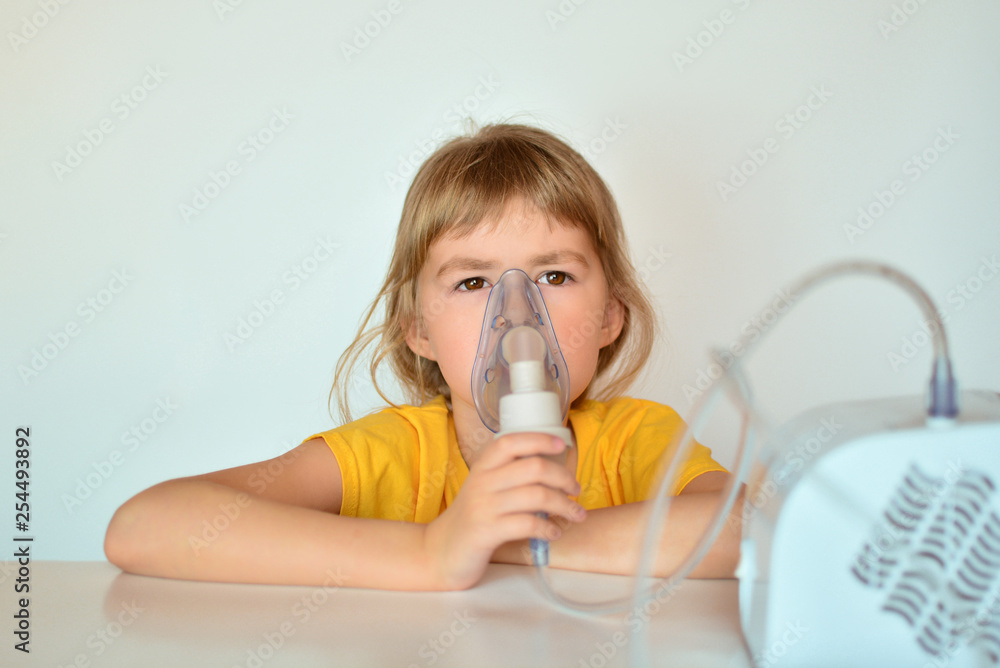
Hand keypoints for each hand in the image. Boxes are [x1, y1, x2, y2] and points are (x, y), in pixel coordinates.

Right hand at [422, 432, 586, 589]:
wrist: (441, 551)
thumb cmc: (473, 517)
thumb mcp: (485, 488)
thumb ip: (510, 475)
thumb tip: (554, 468)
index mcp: (483, 466)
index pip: (511, 442)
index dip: (539, 439)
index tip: (561, 446)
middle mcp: (482, 482)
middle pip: (533, 468)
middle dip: (563, 477)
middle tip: (575, 489)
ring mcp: (484, 507)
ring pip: (536, 497)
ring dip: (564, 505)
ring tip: (576, 514)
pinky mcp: (487, 533)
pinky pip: (527, 525)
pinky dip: (548, 528)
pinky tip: (554, 532)